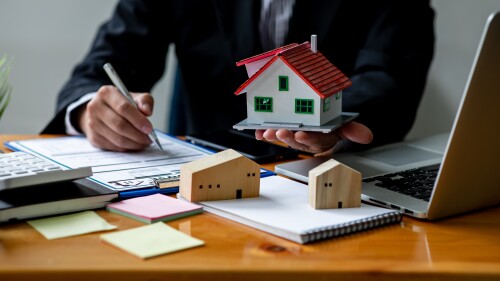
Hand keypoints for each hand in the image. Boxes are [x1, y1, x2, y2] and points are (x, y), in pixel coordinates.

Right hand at [77, 85, 153, 150]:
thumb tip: (147, 112)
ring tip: (144, 142)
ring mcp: (92, 123)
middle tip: (149, 138)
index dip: (138, 120)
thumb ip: (144, 101)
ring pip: (117, 138)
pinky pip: (113, 146)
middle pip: (120, 125)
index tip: (149, 128)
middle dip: (138, 134)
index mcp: (106, 93)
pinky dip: (127, 148)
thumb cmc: (121, 104)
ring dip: (134, 143)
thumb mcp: (135, 97)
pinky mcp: (93, 137)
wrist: (102, 111)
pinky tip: (134, 145)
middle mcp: (95, 107)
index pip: (123, 107)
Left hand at [255, 121, 372, 155]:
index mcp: (320, 139)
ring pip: (283, 137)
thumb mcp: (344, 127)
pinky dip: (262, 133)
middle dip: (287, 137)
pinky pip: (272, 133)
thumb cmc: (333, 127)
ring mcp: (293, 137)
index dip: (308, 138)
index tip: (301, 134)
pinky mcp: (283, 131)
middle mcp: (306, 140)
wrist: (324, 126)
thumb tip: (367, 136)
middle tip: (280, 132)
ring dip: (274, 135)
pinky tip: (256, 131)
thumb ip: (353, 131)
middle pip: (296, 141)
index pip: (315, 140)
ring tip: (266, 132)